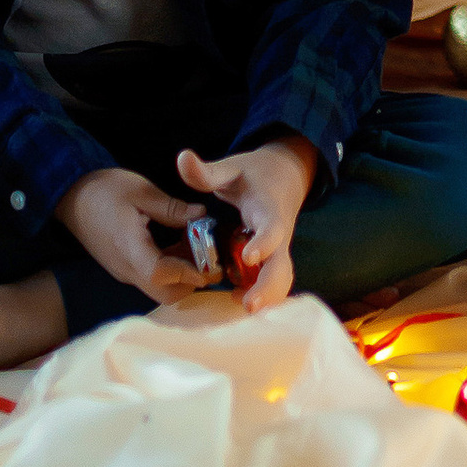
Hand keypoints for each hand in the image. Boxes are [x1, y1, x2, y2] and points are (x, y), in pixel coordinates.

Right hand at [60, 163, 202, 304]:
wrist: (70, 197)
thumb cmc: (103, 190)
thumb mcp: (141, 191)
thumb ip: (172, 208)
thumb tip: (201, 215)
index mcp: (130, 250)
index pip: (162, 276)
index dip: (189, 273)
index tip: (210, 261)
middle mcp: (126, 269)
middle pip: (165, 294)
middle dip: (191, 280)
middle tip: (207, 255)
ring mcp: (124, 271)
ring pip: (160, 289)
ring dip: (182, 275)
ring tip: (196, 245)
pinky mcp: (123, 268)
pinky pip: (151, 278)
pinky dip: (170, 269)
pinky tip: (179, 244)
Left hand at [177, 137, 318, 311]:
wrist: (284, 175)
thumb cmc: (254, 173)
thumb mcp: (231, 167)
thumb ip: (206, 171)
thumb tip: (182, 158)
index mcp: (268, 209)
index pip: (272, 228)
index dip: (263, 243)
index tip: (248, 256)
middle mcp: (279, 233)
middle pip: (282, 264)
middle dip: (268, 286)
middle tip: (248, 305)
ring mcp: (278, 248)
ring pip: (281, 277)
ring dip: (267, 295)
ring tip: (243, 308)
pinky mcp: (272, 258)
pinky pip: (273, 280)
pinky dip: (263, 295)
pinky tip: (239, 303)